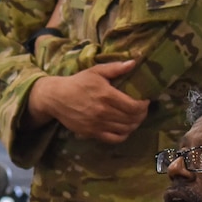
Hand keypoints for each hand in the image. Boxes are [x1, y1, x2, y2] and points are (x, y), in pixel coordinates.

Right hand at [27, 59, 147, 141]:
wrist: (56, 97)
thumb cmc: (78, 82)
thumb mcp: (96, 71)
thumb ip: (115, 68)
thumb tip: (134, 62)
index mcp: (106, 95)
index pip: (133, 106)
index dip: (143, 106)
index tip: (145, 101)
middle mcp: (103, 111)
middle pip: (131, 119)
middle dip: (141, 115)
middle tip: (142, 110)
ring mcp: (97, 124)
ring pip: (125, 129)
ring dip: (134, 125)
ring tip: (135, 118)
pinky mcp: (91, 133)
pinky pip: (113, 138)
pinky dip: (123, 135)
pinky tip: (125, 129)